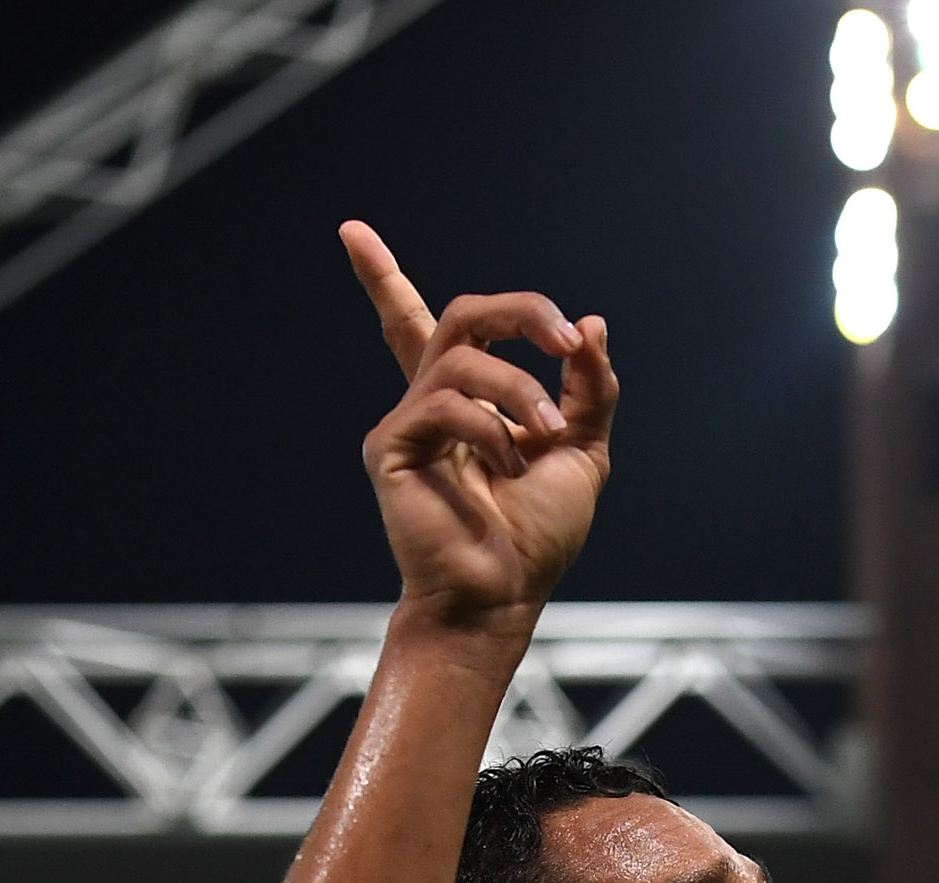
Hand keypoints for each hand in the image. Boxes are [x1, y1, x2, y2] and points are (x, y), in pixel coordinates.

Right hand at [342, 221, 616, 632]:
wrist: (504, 596)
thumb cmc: (537, 537)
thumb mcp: (583, 453)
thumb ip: (589, 390)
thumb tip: (590, 326)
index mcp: (467, 403)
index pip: (418, 324)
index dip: (381, 278)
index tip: (348, 230)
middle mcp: (429, 405)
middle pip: (459, 317)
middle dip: (519, 311)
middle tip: (563, 338)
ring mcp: (407, 424)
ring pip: (463, 360)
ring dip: (521, 390)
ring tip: (550, 433)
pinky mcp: (390, 448)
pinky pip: (447, 406)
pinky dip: (493, 430)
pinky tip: (508, 469)